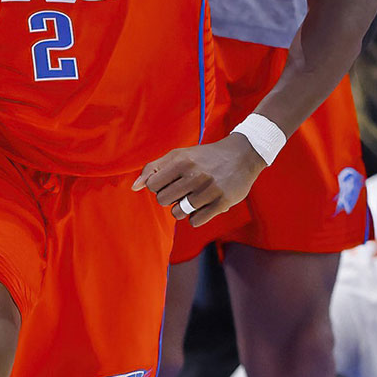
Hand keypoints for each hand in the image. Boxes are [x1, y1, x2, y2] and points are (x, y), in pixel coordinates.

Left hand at [133, 133, 265, 225]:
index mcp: (182, 160)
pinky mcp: (223, 202)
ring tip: (191, 199)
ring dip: (181, 209)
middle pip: (163, 200)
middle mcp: (195, 174)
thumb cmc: (204, 157)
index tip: (169, 182)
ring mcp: (210, 189)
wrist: (242, 154)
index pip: (152, 185)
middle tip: (182, 190)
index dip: (158, 186)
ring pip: (178, 213)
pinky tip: (202, 206)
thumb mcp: (179, 155)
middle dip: (169, 198)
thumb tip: (134, 188)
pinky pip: (195, 221)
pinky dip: (195, 217)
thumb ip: (154, 168)